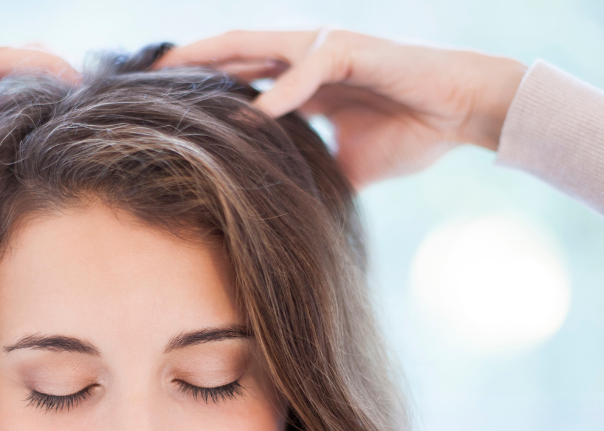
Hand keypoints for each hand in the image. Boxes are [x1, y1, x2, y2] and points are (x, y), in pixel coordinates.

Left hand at [159, 30, 526, 188]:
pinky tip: (253, 113)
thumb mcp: (347, 164)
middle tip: (140, 76)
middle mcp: (305, 56)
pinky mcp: (353, 51)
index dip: (200, 82)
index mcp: (300, 78)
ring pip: (258, 45)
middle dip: (188, 62)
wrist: (463, 114)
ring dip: (216, 61)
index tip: (159, 102)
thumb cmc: (411, 132)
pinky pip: (309, 69)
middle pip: (233, 51)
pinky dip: (282, 91)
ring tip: (172, 78)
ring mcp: (326, 48)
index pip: (237, 72)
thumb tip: (288, 211)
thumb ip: (312, 172)